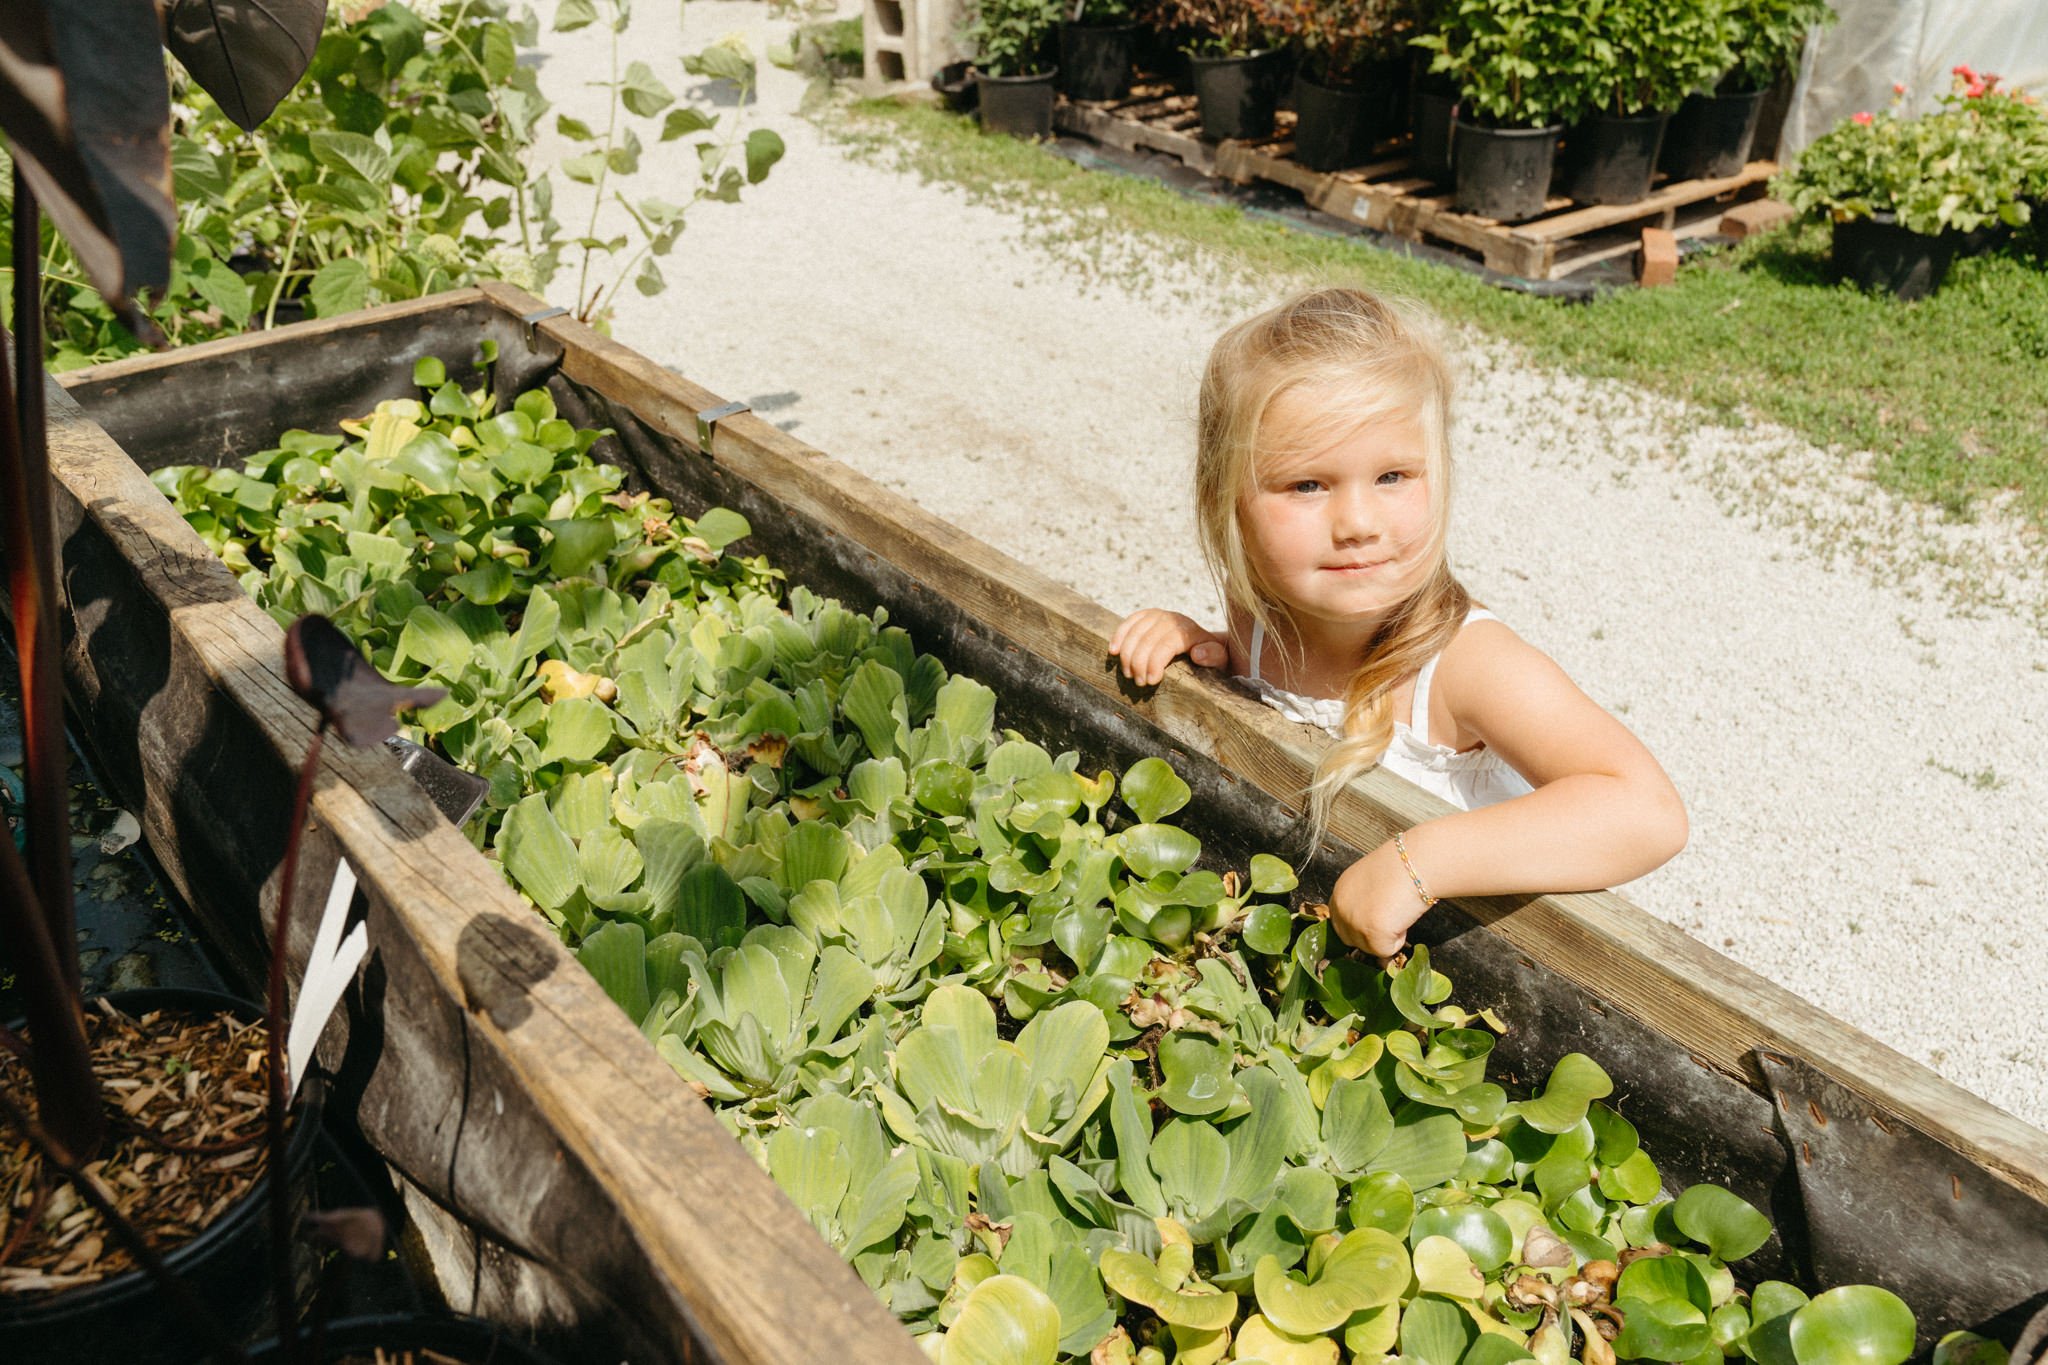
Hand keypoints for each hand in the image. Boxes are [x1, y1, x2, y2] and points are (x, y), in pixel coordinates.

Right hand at [1108, 610, 1228, 686]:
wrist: (1208, 644)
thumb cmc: (1212, 657)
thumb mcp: (1220, 659)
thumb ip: (1214, 656)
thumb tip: (1197, 653)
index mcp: (1190, 630)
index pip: (1166, 643)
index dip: (1155, 662)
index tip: (1150, 681)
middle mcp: (1173, 619)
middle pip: (1148, 639)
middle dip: (1139, 662)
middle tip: (1138, 682)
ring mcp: (1158, 615)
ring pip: (1135, 631)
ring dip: (1127, 654)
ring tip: (1128, 674)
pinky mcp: (1147, 616)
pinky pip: (1129, 622)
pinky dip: (1119, 636)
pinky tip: (1112, 652)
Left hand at [1328, 842, 1428, 962]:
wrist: (1417, 862)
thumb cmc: (1403, 867)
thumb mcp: (1371, 880)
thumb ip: (1363, 899)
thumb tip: (1368, 919)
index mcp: (1340, 891)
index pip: (1340, 920)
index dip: (1360, 924)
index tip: (1377, 918)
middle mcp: (1341, 906)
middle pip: (1349, 938)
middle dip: (1369, 935)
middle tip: (1391, 916)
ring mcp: (1353, 921)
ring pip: (1368, 947)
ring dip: (1385, 937)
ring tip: (1398, 912)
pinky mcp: (1371, 933)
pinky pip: (1385, 951)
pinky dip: (1398, 941)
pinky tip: (1403, 918)